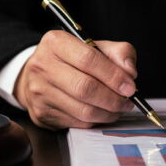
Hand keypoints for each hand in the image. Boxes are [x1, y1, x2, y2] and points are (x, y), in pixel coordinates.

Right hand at [14, 30, 136, 129]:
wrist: (35, 76)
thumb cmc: (70, 60)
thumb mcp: (94, 46)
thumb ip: (118, 52)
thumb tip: (129, 72)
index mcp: (55, 43)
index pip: (88, 59)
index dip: (113, 75)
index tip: (130, 86)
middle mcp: (42, 66)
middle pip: (85, 87)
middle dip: (113, 99)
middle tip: (127, 101)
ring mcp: (40, 91)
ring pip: (83, 110)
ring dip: (108, 113)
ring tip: (118, 108)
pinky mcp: (41, 113)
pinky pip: (78, 123)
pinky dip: (96, 121)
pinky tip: (101, 113)